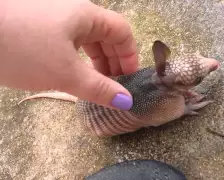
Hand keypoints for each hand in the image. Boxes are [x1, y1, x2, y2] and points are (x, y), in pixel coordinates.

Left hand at [0, 0, 138, 109]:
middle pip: (105, 35)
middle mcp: (73, 10)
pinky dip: (75, 58)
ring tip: (93, 84)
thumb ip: (99, 89)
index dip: (130, 56)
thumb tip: (126, 102)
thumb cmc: (22, 48)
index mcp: (86, 14)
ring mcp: (53, 16)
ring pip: (85, 39)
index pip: (122, 31)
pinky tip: (70, 73)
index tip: (128, 81)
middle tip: (112, 88)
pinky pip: (67, 41)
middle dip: (112, 62)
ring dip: (94, 62)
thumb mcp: (65, 73)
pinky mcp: (37, 25)